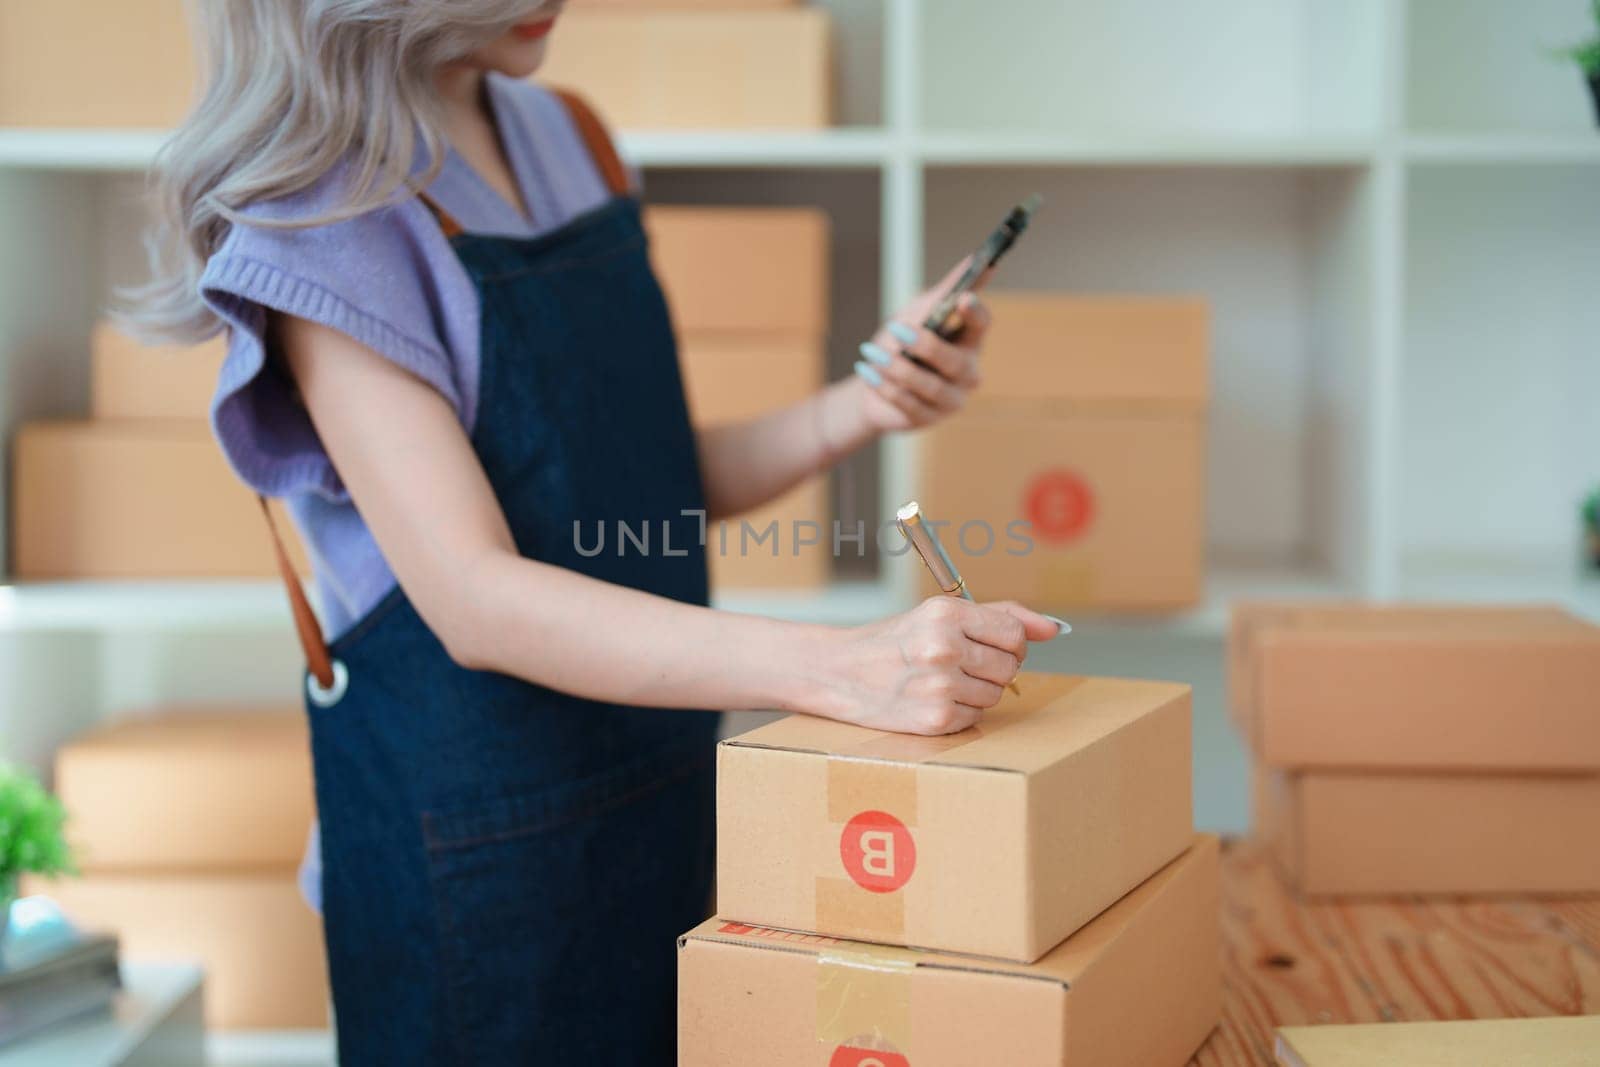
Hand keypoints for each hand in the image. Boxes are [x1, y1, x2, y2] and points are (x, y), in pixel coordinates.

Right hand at [811, 597, 1065, 735]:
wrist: (838, 672)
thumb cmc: (893, 641)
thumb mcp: (939, 615)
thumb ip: (1000, 615)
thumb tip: (1054, 629)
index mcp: (946, 614)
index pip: (1014, 635)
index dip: (1007, 645)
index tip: (986, 647)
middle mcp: (943, 647)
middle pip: (1009, 668)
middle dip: (991, 669)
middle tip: (956, 666)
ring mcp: (939, 686)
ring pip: (995, 696)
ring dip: (975, 693)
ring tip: (940, 683)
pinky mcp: (934, 720)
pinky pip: (974, 719)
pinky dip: (959, 714)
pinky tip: (931, 701)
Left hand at [853, 258, 993, 432]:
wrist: (873, 379)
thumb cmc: (901, 342)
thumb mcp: (918, 313)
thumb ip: (945, 291)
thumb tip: (972, 260)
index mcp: (969, 342)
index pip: (982, 326)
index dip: (975, 313)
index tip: (963, 298)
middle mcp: (967, 374)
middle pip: (956, 362)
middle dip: (926, 345)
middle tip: (897, 329)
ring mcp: (951, 400)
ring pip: (930, 387)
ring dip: (898, 369)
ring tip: (872, 353)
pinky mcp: (928, 419)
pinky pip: (909, 405)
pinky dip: (885, 387)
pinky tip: (868, 372)